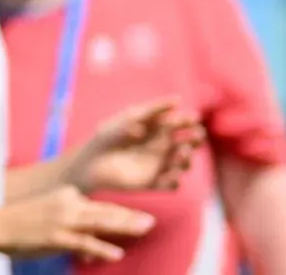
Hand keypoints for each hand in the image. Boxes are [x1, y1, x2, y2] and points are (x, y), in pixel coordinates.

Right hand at [0, 185, 154, 263]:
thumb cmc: (23, 222)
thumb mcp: (50, 214)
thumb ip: (73, 225)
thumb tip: (92, 246)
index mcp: (67, 195)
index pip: (101, 206)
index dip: (122, 213)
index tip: (140, 216)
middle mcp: (68, 204)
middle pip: (106, 211)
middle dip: (131, 217)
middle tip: (151, 221)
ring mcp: (63, 220)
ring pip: (100, 222)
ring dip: (125, 226)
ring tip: (144, 230)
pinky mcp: (57, 237)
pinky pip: (85, 243)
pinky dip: (102, 248)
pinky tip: (117, 254)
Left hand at [74, 98, 204, 192]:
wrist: (90, 161)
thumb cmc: (108, 135)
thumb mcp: (130, 117)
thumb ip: (153, 109)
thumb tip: (178, 99)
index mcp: (157, 131)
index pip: (179, 125)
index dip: (188, 122)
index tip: (193, 118)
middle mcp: (162, 149)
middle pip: (185, 145)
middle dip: (193, 141)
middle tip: (195, 137)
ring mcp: (158, 166)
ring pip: (181, 165)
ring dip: (186, 161)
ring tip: (183, 153)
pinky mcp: (151, 183)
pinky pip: (168, 185)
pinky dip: (174, 182)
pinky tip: (174, 177)